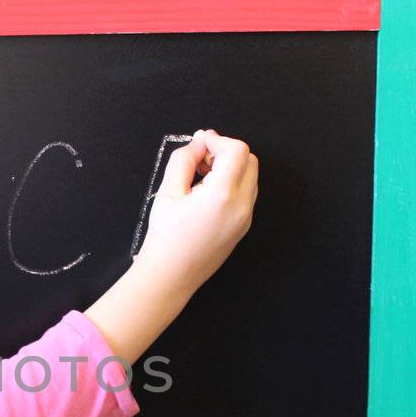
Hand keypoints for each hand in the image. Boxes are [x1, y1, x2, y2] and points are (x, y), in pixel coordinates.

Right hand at [134, 129, 257, 293]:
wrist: (171, 276)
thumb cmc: (165, 239)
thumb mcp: (168, 192)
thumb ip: (184, 160)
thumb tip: (198, 143)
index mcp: (223, 196)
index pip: (237, 151)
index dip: (218, 141)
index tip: (200, 143)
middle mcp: (241, 206)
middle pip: (249, 160)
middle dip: (226, 153)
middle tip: (200, 159)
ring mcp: (246, 218)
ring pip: (250, 176)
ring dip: (230, 167)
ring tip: (201, 176)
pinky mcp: (243, 226)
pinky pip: (246, 193)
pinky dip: (232, 183)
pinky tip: (207, 192)